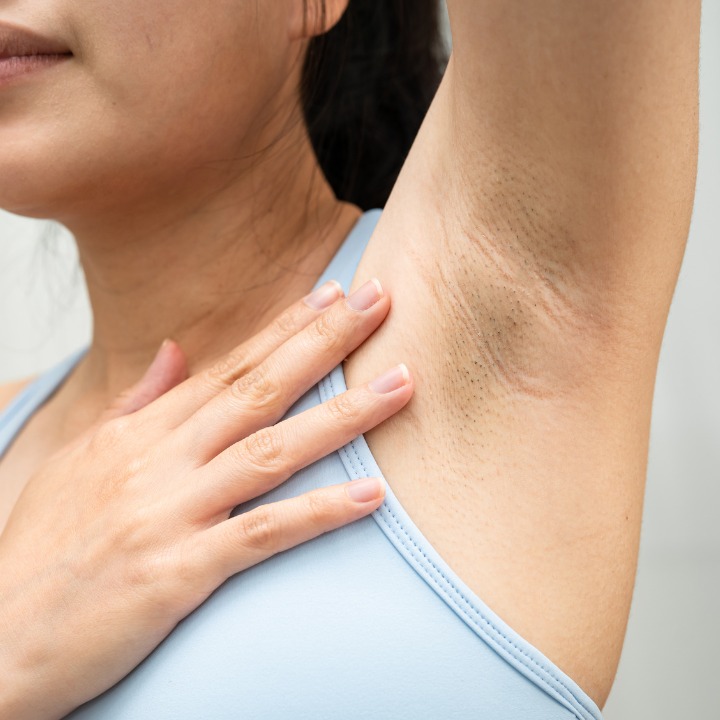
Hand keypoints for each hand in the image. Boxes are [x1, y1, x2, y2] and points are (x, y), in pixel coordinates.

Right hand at [0, 277, 411, 719]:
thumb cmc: (42, 546)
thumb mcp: (81, 458)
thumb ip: (137, 402)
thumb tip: (173, 350)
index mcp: (143, 433)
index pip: (230, 366)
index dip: (286, 327)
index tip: (333, 294)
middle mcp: (162, 462)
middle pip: (260, 388)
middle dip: (326, 341)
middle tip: (381, 300)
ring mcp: (172, 513)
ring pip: (274, 450)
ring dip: (344, 415)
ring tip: (401, 384)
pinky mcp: (179, 572)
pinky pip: (264, 534)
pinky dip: (321, 513)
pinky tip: (373, 495)